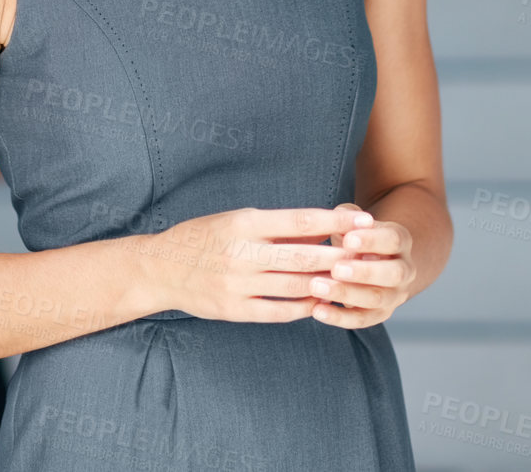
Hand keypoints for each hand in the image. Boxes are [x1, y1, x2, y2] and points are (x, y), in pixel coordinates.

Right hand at [145, 204, 372, 323]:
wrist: (162, 268)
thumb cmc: (204, 237)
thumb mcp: (235, 220)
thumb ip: (275, 227)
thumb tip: (320, 228)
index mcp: (243, 224)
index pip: (299, 220)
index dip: (335, 220)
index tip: (362, 218)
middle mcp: (242, 254)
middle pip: (303, 256)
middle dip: (340, 255)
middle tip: (368, 253)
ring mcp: (239, 285)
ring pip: (296, 286)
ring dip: (326, 283)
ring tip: (349, 280)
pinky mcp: (235, 310)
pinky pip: (279, 311)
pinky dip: (303, 307)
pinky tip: (319, 302)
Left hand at [306, 201, 415, 327]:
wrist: (374, 259)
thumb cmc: (357, 235)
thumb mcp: (354, 221)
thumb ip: (347, 216)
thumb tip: (340, 218)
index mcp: (400, 241)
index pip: (393, 240)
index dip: (372, 241)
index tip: (348, 240)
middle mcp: (404, 270)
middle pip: (393, 274)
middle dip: (364, 273)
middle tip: (336, 269)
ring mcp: (395, 295)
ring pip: (377, 299)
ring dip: (347, 294)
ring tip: (317, 287)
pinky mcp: (380, 314)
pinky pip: (362, 320)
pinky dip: (339, 317)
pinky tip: (318, 310)